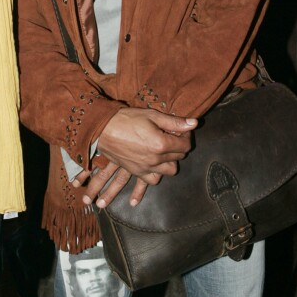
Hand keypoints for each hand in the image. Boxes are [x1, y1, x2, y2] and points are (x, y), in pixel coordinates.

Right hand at [80, 108, 196, 207]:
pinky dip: (155, 176)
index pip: (185, 145)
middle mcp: (156, 159)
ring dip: (169, 162)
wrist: (102, 129)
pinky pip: (151, 181)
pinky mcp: (136, 172)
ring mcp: (146, 168)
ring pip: (168, 171)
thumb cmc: (127, 119)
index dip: (186, 136)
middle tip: (172, 138)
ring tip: (163, 152)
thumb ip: (174, 122)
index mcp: (161, 144)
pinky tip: (154, 167)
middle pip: (178, 158)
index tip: (181, 131)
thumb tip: (194, 124)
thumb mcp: (152, 116)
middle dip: (179, 148)